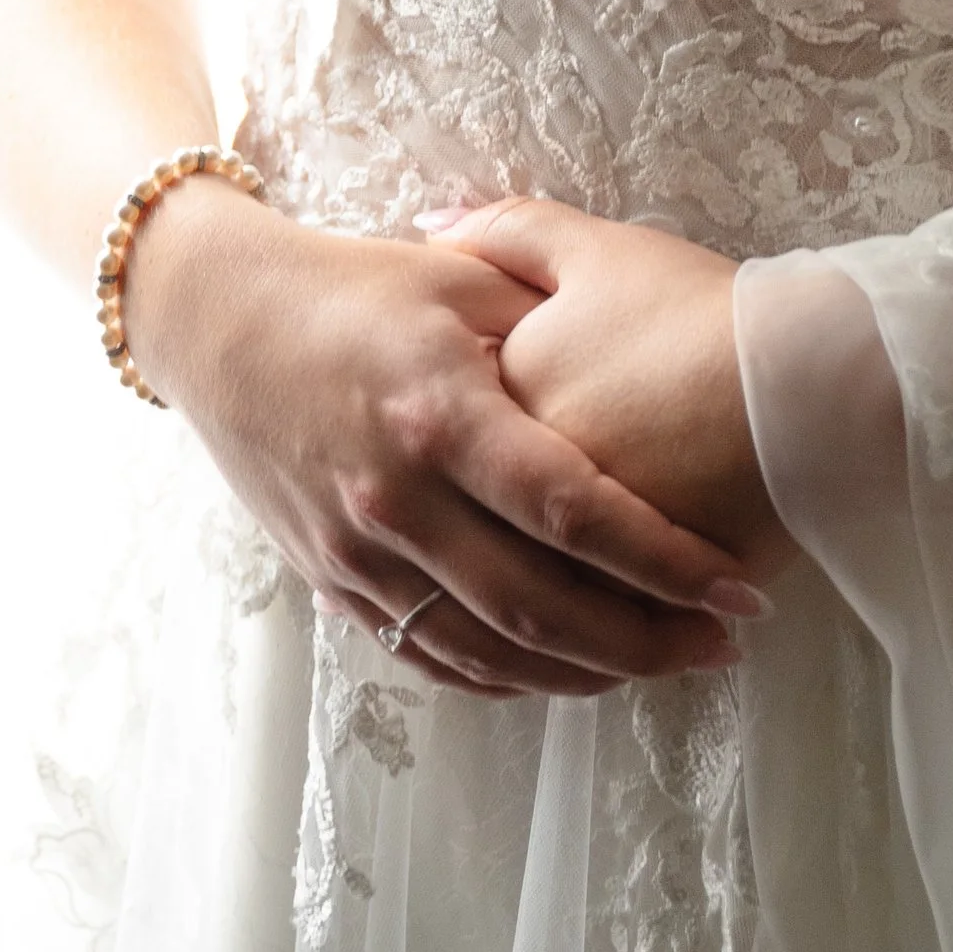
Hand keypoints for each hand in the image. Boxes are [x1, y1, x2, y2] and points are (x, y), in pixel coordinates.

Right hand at [123, 177, 768, 697]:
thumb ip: (544, 312)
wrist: (216, 320)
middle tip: (723, 641)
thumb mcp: (455, 275)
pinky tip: (566, 669)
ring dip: (585, 672)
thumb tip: (645, 347)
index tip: (736, 584)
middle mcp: (396, 498)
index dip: (662, 560)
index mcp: (439, 413)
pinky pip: (431, 656)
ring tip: (664, 662)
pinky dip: (506, 676)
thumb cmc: (352, 285)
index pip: (571, 510)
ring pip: (488, 652)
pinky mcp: (332, 582)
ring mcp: (357, 553)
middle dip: (645, 638)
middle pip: (539, 606)